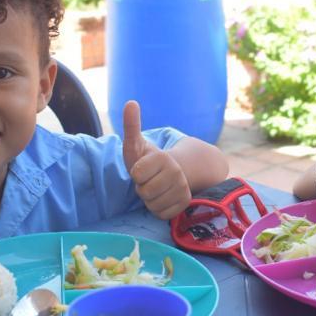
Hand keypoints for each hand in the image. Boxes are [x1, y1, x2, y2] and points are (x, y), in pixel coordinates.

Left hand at [122, 101, 190, 219]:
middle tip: (148, 180)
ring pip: (153, 204)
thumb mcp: (135, 144)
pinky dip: (157, 209)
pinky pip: (161, 213)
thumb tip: (130, 102)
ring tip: (154, 189)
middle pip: (145, 192)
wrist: (167, 173)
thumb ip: (131, 125)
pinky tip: (161, 199)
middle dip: (142, 188)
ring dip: (149, 199)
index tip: (141, 168)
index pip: (138, 174)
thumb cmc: (145, 159)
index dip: (135, 173)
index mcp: (163, 157)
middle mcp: (176, 172)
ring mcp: (182, 189)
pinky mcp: (184, 203)